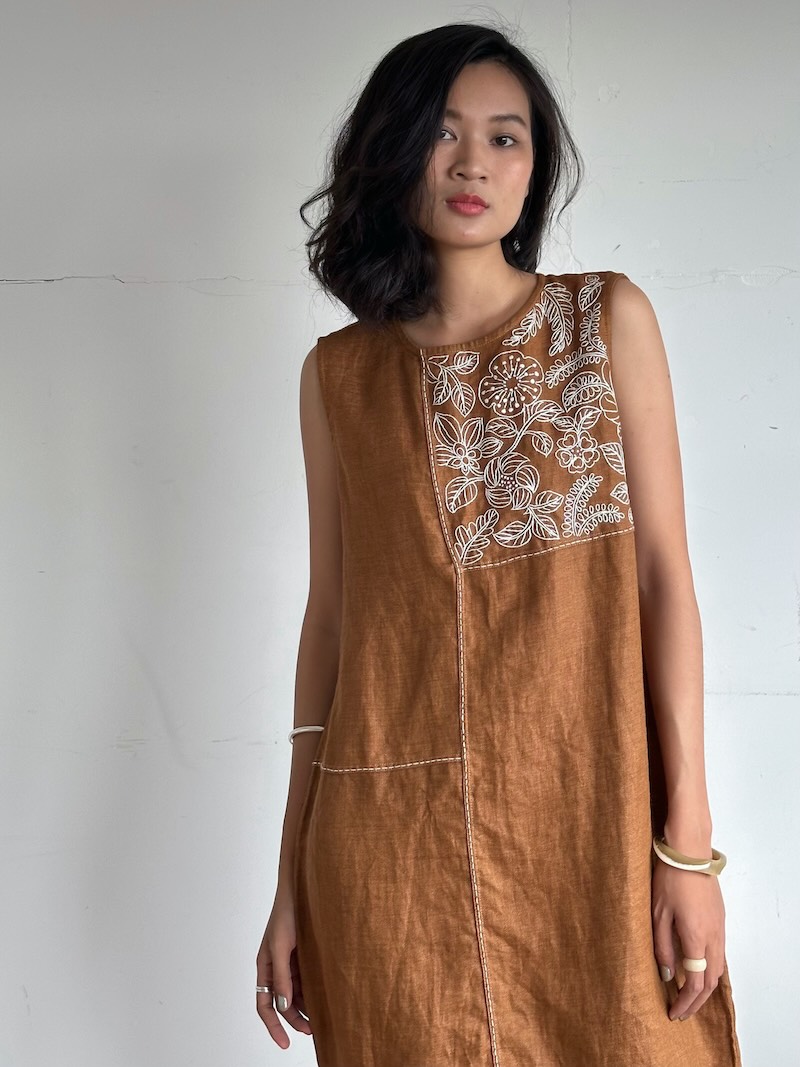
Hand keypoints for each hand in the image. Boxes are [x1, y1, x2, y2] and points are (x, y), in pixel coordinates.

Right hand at [256, 888, 312, 1048]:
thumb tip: (284, 1005)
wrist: (303, 889)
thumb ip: (282, 976)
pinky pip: (306, 981)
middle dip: (294, 1020)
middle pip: (282, 1003)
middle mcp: (276, 967)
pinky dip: (312, 992)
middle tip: (312, 1031)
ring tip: (321, 1018)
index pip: (264, 1005)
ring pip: (295, 993)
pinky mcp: (304, 956)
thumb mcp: (282, 946)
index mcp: (265, 966)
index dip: (273, 1026)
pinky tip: (324, 997)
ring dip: (305, 1007)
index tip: (285, 1043)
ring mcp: (291, 963)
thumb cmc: (287, 914)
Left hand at [651, 858, 725, 1021]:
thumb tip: (668, 975)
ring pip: (718, 969)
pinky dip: (710, 970)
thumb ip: (663, 946)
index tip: (672, 1012)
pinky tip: (696, 971)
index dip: (685, 1002)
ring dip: (705, 988)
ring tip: (687, 996)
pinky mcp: (720, 920)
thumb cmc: (669, 880)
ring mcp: (720, 928)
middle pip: (711, 981)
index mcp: (697, 938)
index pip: (696, 983)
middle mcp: (714, 937)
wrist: (690, 853)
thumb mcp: (658, 914)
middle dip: (696, 1001)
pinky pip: (719, 954)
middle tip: (680, 1011)